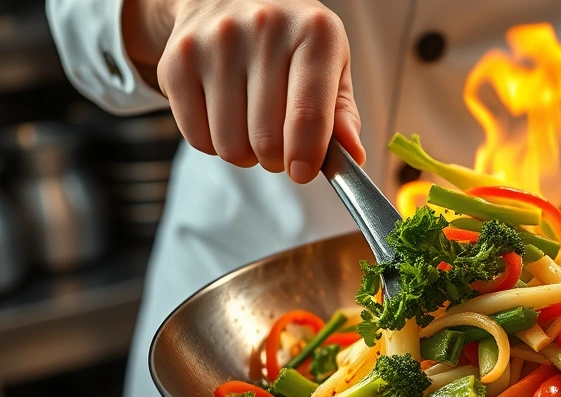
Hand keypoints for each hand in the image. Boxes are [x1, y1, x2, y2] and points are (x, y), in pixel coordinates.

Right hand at [122, 0, 364, 183]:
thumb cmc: (292, 42)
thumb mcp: (331, 65)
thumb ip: (342, 113)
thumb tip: (352, 156)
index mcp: (314, 32)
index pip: (308, 114)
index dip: (306, 156)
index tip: (303, 172)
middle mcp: (264, 29)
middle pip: (266, 141)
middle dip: (277, 159)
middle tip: (281, 143)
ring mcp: (214, 44)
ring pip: (230, 146)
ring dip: (246, 154)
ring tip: (253, 126)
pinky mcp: (176, 63)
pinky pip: (197, 139)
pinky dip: (214, 143)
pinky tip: (226, 116)